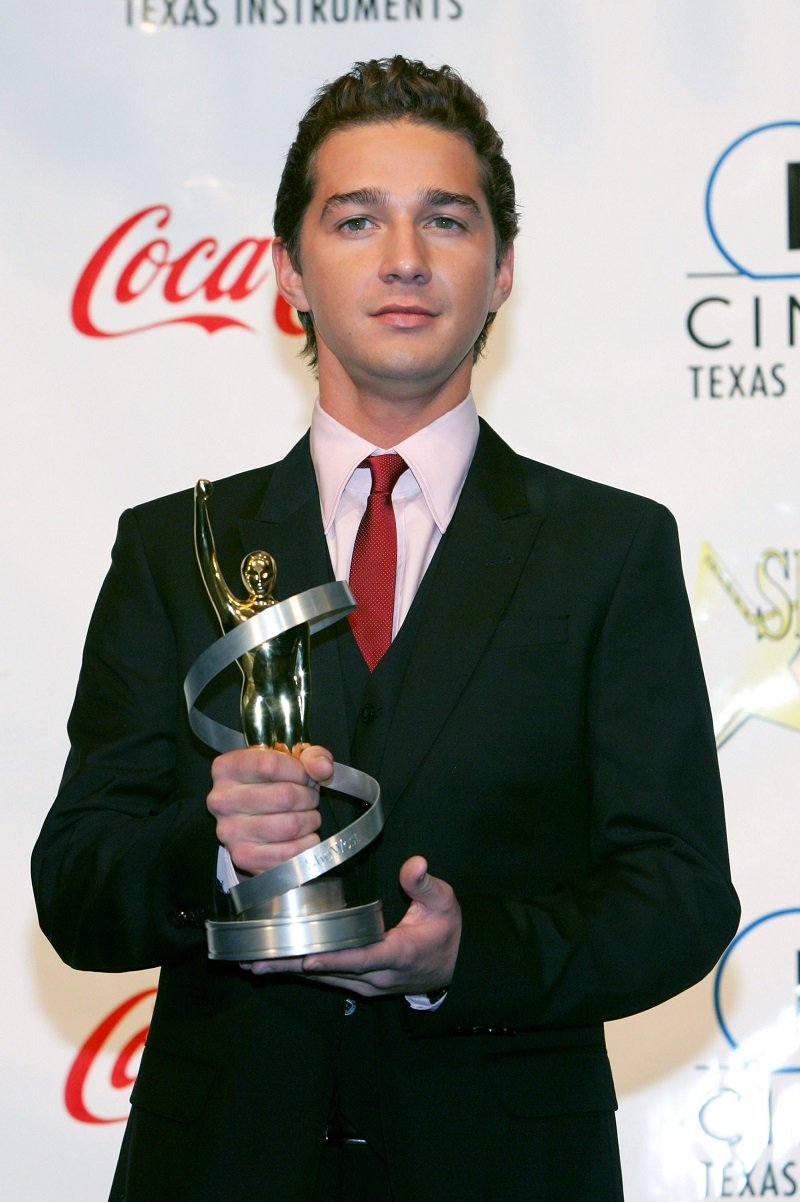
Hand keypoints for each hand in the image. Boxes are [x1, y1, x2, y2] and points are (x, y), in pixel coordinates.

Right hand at [207, 744, 332, 875]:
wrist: (257, 818)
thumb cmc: (274, 784)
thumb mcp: (292, 760)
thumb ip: (311, 756)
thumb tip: (322, 767)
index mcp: (227, 768)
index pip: (269, 765)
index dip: (299, 772)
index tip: (306, 776)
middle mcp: (222, 800)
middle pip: (284, 796)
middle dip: (308, 798)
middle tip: (310, 798)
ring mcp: (230, 831)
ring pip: (290, 825)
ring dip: (310, 821)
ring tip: (307, 817)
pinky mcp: (243, 857)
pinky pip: (288, 854)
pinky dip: (306, 844)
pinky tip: (303, 836)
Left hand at [246, 856, 461, 996]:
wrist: (456, 967)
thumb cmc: (446, 931)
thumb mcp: (444, 903)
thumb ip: (425, 884)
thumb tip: (414, 863)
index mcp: (399, 954)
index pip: (363, 957)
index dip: (335, 959)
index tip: (307, 958)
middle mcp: (379, 975)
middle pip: (333, 972)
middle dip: (294, 968)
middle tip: (257, 962)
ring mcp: (369, 984)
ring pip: (326, 978)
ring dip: (291, 972)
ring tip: (256, 963)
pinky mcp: (362, 984)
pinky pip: (329, 978)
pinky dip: (303, 972)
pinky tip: (278, 965)